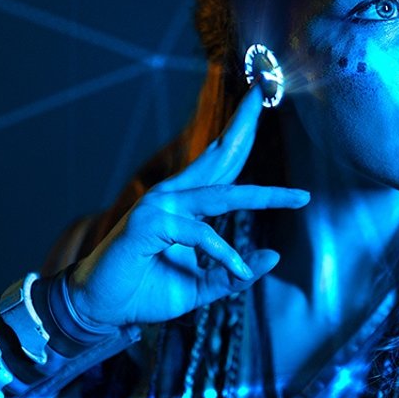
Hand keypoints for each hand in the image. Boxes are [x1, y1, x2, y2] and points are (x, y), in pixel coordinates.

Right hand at [67, 85, 307, 326]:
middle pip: (219, 154)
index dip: (242, 133)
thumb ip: (233, 273)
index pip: (221, 161)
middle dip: (246, 124)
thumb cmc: (144, 291)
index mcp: (183, 202)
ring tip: (297, 198)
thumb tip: (273, 257)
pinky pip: (200, 233)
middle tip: (267, 90)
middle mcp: (172, 196)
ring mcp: (158, 206)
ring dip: (262, 197)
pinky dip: (224, 253)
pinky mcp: (148, 223)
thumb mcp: (201, 286)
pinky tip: (240, 269)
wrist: (101, 307)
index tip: (264, 103)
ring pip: (220, 195)